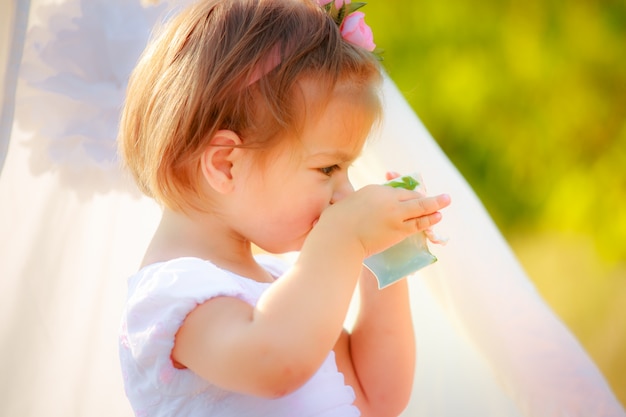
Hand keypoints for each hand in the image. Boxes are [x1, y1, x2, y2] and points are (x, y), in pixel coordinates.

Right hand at [317, 180, 450, 257]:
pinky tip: (438, 216)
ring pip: (420, 207)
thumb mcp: (346, 204)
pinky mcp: (398, 230)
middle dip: (426, 198)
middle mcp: (387, 198)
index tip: (415, 196)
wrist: (338, 237)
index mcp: (374, 190)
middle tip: (441, 198)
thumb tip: (355, 205)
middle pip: (412, 195)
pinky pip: (418, 223)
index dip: (409, 194)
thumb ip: (357, 203)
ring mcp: (395, 213)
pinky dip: (429, 219)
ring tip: (446, 201)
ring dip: (435, 204)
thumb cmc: (335, 223)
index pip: (398, 190)